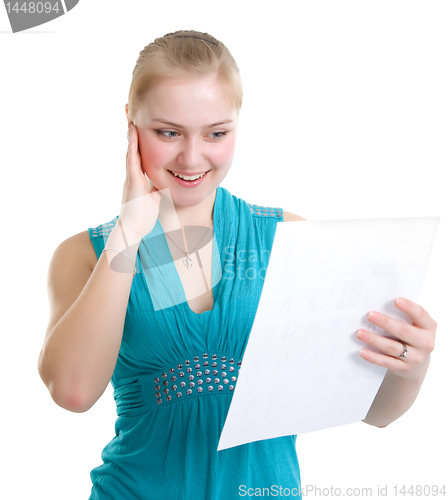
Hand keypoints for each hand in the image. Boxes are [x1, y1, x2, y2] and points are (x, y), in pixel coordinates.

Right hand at [119, 123, 161, 240]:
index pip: (141, 152)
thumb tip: (166, 183)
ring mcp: (131, 175)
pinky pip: (132, 158)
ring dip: (130, 131)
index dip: (140, 138)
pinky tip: (133, 130)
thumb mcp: (155, 198)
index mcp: (139, 176)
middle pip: (133, 146)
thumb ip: (158, 188)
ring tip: (130, 113)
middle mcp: (133, 173)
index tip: (140, 122)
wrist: (133, 229)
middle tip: (130, 110)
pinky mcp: (132, 180)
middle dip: (132, 129)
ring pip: (131, 148)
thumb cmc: (144, 217)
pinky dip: (133, 144)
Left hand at [356, 298, 436, 383]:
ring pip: (392, 347)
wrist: (418, 364)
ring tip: (359, 332)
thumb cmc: (411, 336)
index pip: (420, 314)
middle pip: (403, 331)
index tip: (396, 300)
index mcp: (428, 327)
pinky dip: (373, 357)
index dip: (409, 307)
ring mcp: (416, 357)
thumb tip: (379, 303)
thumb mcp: (415, 325)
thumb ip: (403, 316)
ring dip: (374, 339)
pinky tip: (362, 351)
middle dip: (385, 322)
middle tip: (369, 315)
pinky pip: (386, 362)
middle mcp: (425, 342)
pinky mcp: (404, 368)